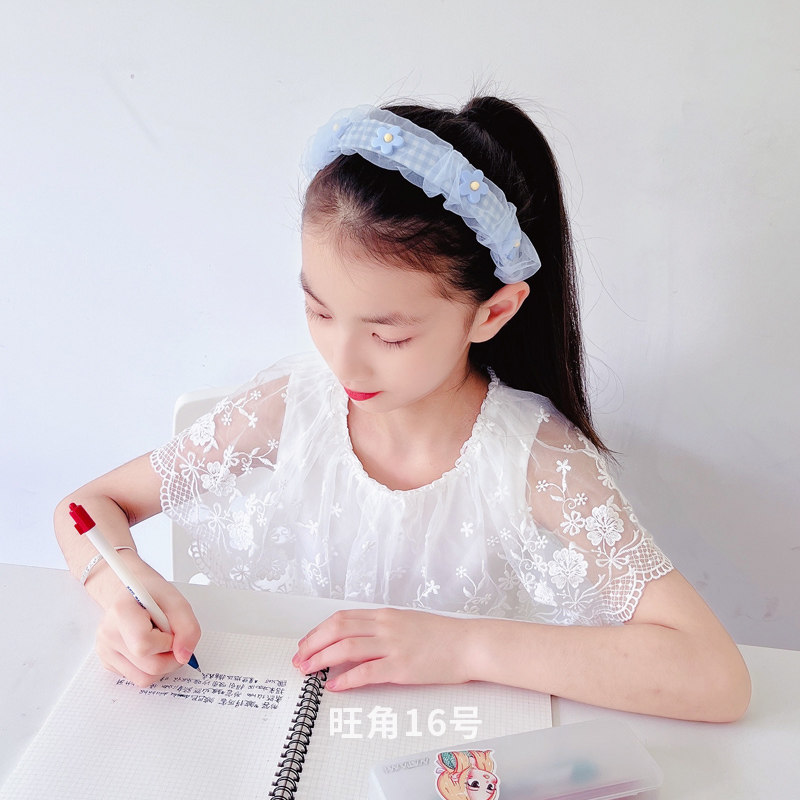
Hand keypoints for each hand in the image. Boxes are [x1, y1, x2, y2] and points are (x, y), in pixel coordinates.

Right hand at [93, 556, 200, 686]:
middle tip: (172, 638)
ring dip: (162, 664)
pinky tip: (149, 646)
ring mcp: (106, 651)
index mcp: (122, 612)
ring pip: (144, 678)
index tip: (171, 630)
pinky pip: (137, 678)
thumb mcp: (177, 600)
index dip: (167, 642)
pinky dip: (150, 666)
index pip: (145, 644)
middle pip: (149, 667)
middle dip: (171, 657)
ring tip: (160, 642)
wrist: (130, 592)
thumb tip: (184, 656)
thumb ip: (188, 627)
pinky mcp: (108, 663)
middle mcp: (108, 634)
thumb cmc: (151, 594)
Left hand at [291, 608, 474, 690]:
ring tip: (309, 671)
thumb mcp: (407, 623)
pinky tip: (335, 686)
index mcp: (385, 615)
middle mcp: (386, 626)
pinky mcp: (402, 666)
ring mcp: (393, 645)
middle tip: (300, 659)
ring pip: (346, 647)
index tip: (306, 644)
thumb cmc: (442, 636)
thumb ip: (382, 629)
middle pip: (337, 629)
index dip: (319, 631)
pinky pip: (366, 672)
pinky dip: (346, 679)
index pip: (342, 618)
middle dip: (313, 644)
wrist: (469, 643)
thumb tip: (356, 641)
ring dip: (322, 659)